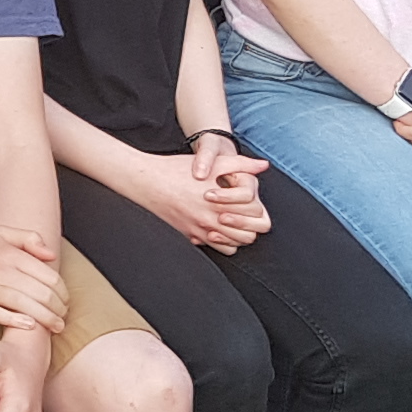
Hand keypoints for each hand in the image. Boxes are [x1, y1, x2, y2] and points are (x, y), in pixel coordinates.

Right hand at [0, 221, 67, 338]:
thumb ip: (27, 238)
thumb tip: (51, 255)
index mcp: (9, 253)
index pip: (47, 275)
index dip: (62, 291)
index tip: (66, 301)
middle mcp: (0, 270)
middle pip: (40, 293)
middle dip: (58, 308)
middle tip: (63, 317)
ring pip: (24, 305)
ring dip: (46, 319)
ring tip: (56, 327)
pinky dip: (16, 321)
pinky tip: (30, 326)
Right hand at [114, 141, 264, 254]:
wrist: (147, 182)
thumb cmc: (178, 170)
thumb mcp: (212, 163)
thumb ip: (240, 164)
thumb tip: (263, 165)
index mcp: (220, 202)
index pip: (254, 213)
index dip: (257, 206)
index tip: (249, 199)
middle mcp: (211, 221)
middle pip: (248, 234)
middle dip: (251, 224)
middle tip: (245, 213)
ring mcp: (200, 232)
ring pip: (233, 246)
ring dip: (237, 236)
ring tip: (233, 222)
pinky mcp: (189, 237)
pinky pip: (214, 248)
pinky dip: (221, 241)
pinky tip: (217, 227)